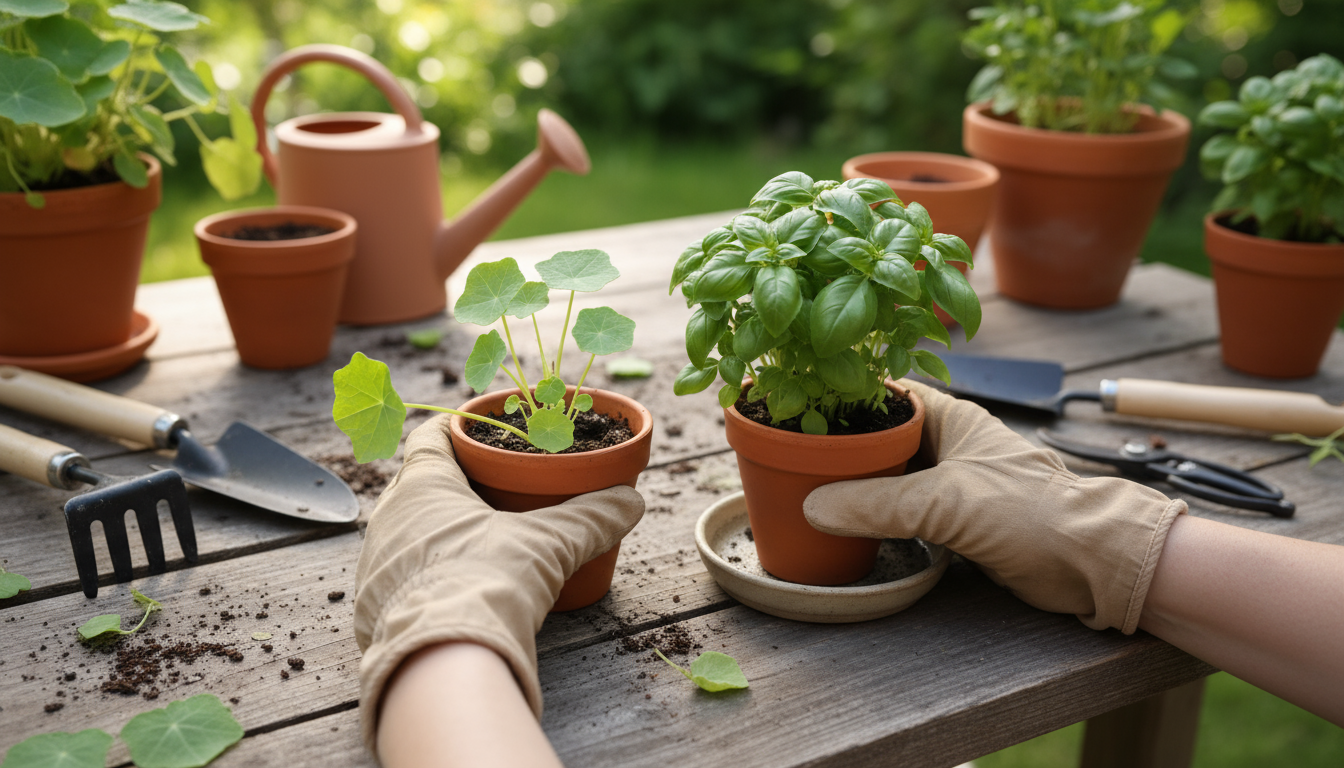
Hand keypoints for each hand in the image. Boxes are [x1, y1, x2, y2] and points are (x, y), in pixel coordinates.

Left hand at [354, 414, 643, 747]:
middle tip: (492, 488)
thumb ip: (590, 518)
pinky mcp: (372, 612)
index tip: (479, 430)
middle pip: (418, 485)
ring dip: (437, 534)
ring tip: (477, 543)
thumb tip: (631, 501)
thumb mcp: (550, 544)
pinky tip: (457, 591)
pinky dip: (427, 578)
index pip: (431, 437)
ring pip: (407, 534)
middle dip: (454, 485)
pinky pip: (400, 581)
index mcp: (422, 486)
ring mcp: (374, 567)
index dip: (457, 428)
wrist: (440, 661)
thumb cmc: (489, 582)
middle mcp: (388, 519)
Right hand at [803, 380, 1184, 632]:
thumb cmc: (1034, 513)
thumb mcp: (945, 502)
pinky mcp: (956, 520)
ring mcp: (953, 482)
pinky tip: (846, 523)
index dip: (844, 396)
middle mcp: (950, 443)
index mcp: (952, 417)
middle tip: (793, 454)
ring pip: (890, 476)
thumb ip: (878, 503)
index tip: (799, 407)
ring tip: (807, 487)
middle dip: (842, 446)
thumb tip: (815, 507)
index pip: (885, 393)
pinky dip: (875, 515)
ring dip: (857, 485)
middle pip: (882, 436)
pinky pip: (903, 510)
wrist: (1092, 563)